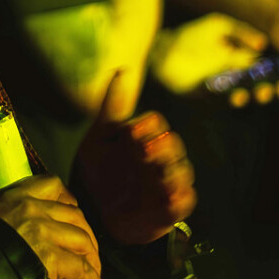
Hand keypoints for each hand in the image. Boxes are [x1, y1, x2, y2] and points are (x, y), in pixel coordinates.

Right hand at [0, 174, 108, 278]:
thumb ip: (10, 220)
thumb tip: (28, 238)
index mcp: (14, 195)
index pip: (53, 184)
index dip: (68, 202)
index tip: (72, 218)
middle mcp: (32, 208)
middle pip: (76, 216)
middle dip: (87, 238)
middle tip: (88, 256)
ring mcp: (42, 231)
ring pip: (83, 241)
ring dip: (92, 261)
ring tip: (93, 277)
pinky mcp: (50, 258)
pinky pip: (82, 270)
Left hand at [78, 73, 196, 244]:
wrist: (93, 210)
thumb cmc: (98, 169)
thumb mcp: (100, 137)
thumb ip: (114, 106)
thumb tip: (123, 68)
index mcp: (143, 137)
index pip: (156, 123)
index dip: (146, 126)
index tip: (131, 132)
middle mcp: (159, 157)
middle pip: (173, 145)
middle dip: (162, 148)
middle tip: (143, 152)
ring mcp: (168, 182)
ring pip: (183, 172)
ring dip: (173, 173)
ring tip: (158, 176)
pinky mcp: (171, 207)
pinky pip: (185, 201)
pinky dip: (180, 199)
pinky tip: (170, 197)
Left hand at [150, 12, 264, 95]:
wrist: (164, 48)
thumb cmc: (192, 34)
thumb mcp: (218, 25)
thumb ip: (241, 31)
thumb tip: (262, 44)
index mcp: (242, 56)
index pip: (267, 69)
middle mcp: (235, 73)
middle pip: (261, 84)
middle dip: (271, 89)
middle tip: (276, 90)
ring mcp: (223, 85)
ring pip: (247, 94)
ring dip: (255, 95)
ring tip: (260, 94)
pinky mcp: (210, 95)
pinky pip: (227, 99)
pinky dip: (235, 98)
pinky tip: (239, 96)